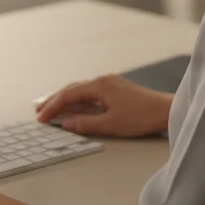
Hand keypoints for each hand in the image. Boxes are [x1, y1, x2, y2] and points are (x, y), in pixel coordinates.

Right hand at [35, 74, 172, 137]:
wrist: (165, 110)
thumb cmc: (141, 117)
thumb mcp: (110, 124)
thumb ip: (85, 123)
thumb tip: (66, 123)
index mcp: (99, 86)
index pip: (68, 95)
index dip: (52, 107)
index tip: (41, 118)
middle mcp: (103, 80)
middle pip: (72, 89)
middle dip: (54, 100)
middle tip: (39, 111)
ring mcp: (110, 83)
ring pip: (81, 90)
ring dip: (66, 99)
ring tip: (51, 108)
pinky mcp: (116, 89)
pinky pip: (90, 92)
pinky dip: (78, 100)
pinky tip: (75, 106)